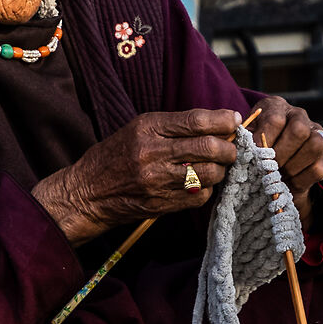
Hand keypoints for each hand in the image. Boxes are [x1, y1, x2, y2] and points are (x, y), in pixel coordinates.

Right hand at [33, 108, 240, 244]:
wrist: (88, 192)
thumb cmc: (116, 155)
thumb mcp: (138, 129)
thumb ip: (175, 126)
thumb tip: (217, 124)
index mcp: (148, 128)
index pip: (196, 121)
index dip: (223, 120)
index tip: (234, 120)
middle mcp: (153, 153)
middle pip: (209, 148)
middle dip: (229, 148)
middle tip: (231, 149)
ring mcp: (158, 180)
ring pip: (209, 174)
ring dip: (220, 170)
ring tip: (215, 167)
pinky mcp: (162, 203)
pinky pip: (200, 196)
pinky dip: (206, 190)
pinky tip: (199, 184)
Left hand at [244, 95, 322, 223]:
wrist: (275, 168)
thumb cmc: (255, 151)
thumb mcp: (244, 143)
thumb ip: (242, 142)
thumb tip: (242, 148)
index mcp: (275, 107)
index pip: (275, 119)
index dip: (265, 140)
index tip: (255, 156)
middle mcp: (299, 115)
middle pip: (299, 130)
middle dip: (282, 154)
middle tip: (269, 168)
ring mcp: (317, 132)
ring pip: (315, 144)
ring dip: (294, 165)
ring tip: (280, 175)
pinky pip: (319, 166)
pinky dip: (302, 179)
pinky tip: (290, 181)